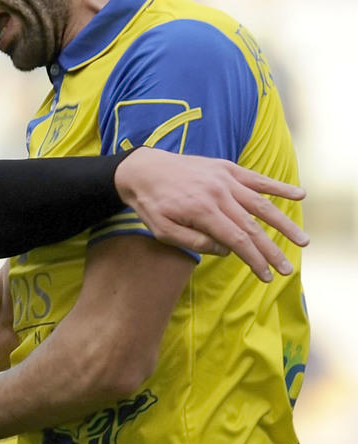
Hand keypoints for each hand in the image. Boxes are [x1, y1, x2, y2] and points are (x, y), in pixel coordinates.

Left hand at [114, 147, 307, 281]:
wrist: (141, 168)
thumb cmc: (151, 204)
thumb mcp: (162, 230)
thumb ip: (194, 242)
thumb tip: (226, 250)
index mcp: (202, 211)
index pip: (237, 240)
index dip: (254, 260)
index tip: (266, 276)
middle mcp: (218, 194)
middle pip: (253, 227)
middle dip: (272, 250)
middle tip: (287, 270)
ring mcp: (224, 179)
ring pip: (261, 204)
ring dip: (284, 223)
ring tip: (303, 241)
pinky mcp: (226, 167)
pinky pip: (257, 178)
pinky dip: (278, 186)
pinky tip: (300, 194)